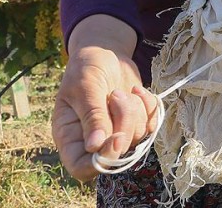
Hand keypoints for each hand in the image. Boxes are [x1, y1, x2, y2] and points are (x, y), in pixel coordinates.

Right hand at [51, 16, 157, 180]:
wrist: (105, 52)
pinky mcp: (136, 123)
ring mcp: (117, 132)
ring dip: (134, 111)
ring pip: (137, 138)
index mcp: (70, 136)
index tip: (116, 138)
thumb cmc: (86, 68)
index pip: (82, 168)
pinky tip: (137, 91)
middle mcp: (93, 140)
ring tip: (121, 91)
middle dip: (124, 123)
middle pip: (117, 153)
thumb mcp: (85, 87)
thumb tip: (96, 146)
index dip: (102, 161)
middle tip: (115, 95)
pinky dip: (148, 107)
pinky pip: (151, 125)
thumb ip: (92, 115)